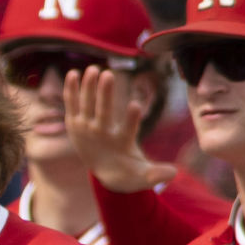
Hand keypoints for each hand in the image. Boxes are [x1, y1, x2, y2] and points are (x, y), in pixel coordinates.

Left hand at [64, 66, 176, 194]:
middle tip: (108, 74)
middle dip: (105, 94)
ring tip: (93, 69)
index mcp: (119, 145)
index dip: (132, 119)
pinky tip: (72, 73)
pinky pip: (71, 105)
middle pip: (102, 113)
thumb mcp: (142, 174)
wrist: (103, 173)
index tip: (135, 106)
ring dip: (88, 87)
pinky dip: (71, 90)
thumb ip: (155, 174)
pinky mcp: (74, 124)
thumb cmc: (128, 170)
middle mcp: (100, 136)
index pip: (127, 131)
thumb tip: (173, 174)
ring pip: (86, 105)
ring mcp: (85, 129)